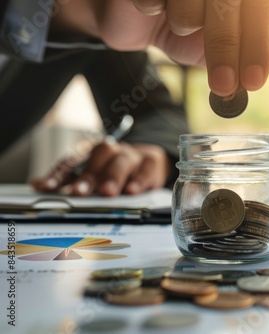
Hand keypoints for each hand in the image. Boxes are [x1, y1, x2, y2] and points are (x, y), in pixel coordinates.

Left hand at [30, 142, 168, 196]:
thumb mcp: (94, 176)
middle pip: (99, 157)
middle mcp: (111, 152)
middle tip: (80, 192)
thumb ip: (68, 181)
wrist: (151, 162)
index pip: (72, 161)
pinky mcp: (151, 163)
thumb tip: (36, 184)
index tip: (45, 187)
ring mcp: (132, 156)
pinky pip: (146, 168)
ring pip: (122, 161)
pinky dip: (139, 179)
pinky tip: (133, 190)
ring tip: (107, 192)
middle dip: (89, 175)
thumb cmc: (116, 172)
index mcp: (92, 155)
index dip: (59, 174)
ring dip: (113, 176)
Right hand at [54, 0, 268, 96]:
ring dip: (182, 24)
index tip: (252, 81)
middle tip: (223, 85)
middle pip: (228, 6)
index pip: (260, 11)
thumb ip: (233, 62)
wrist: (138, 17)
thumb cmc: (184, 31)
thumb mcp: (215, 50)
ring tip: (177, 22)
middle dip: (225, 49)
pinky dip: (151, 8)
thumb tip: (243, 84)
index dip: (258, 45)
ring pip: (190, 5)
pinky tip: (152, 7)